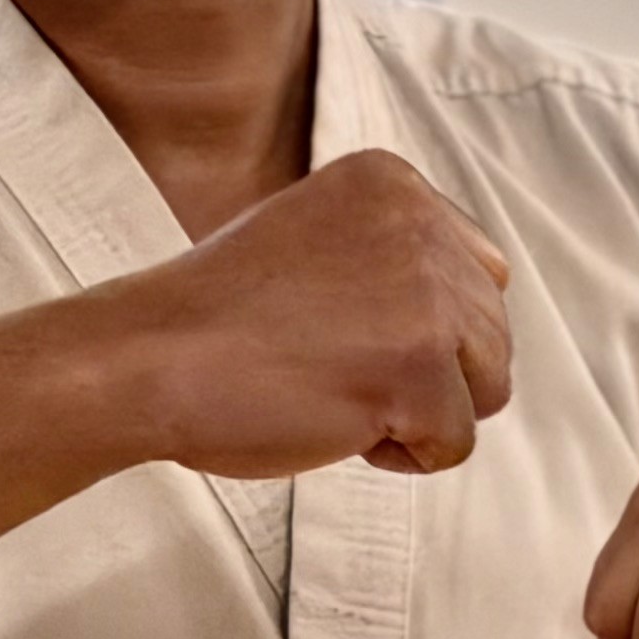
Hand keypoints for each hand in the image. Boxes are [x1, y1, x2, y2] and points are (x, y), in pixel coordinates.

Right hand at [92, 149, 511, 479]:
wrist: (148, 358)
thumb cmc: (219, 316)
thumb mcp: (317, 237)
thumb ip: (396, 252)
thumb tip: (476, 299)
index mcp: (395, 183)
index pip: (477, 273)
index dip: (420, 326)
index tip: (340, 330)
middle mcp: (422, 226)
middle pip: (490, 333)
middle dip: (428, 373)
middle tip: (330, 367)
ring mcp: (427, 297)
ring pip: (487, 388)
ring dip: (421, 412)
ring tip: (337, 392)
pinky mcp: (420, 370)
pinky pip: (456, 444)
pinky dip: (404, 456)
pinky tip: (335, 424)